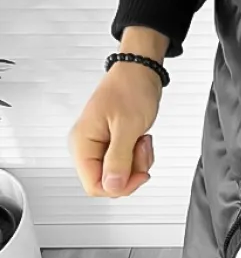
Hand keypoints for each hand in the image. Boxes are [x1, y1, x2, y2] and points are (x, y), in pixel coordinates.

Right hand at [68, 62, 161, 197]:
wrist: (140, 71)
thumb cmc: (131, 89)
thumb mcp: (128, 127)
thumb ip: (119, 160)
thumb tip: (112, 186)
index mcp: (83, 143)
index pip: (94, 186)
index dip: (119, 186)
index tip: (138, 173)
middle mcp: (87, 146)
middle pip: (108, 181)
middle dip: (131, 170)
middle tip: (139, 148)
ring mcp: (100, 145)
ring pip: (119, 173)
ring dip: (137, 161)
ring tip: (141, 139)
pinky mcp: (112, 142)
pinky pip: (126, 162)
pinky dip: (138, 155)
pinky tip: (141, 138)